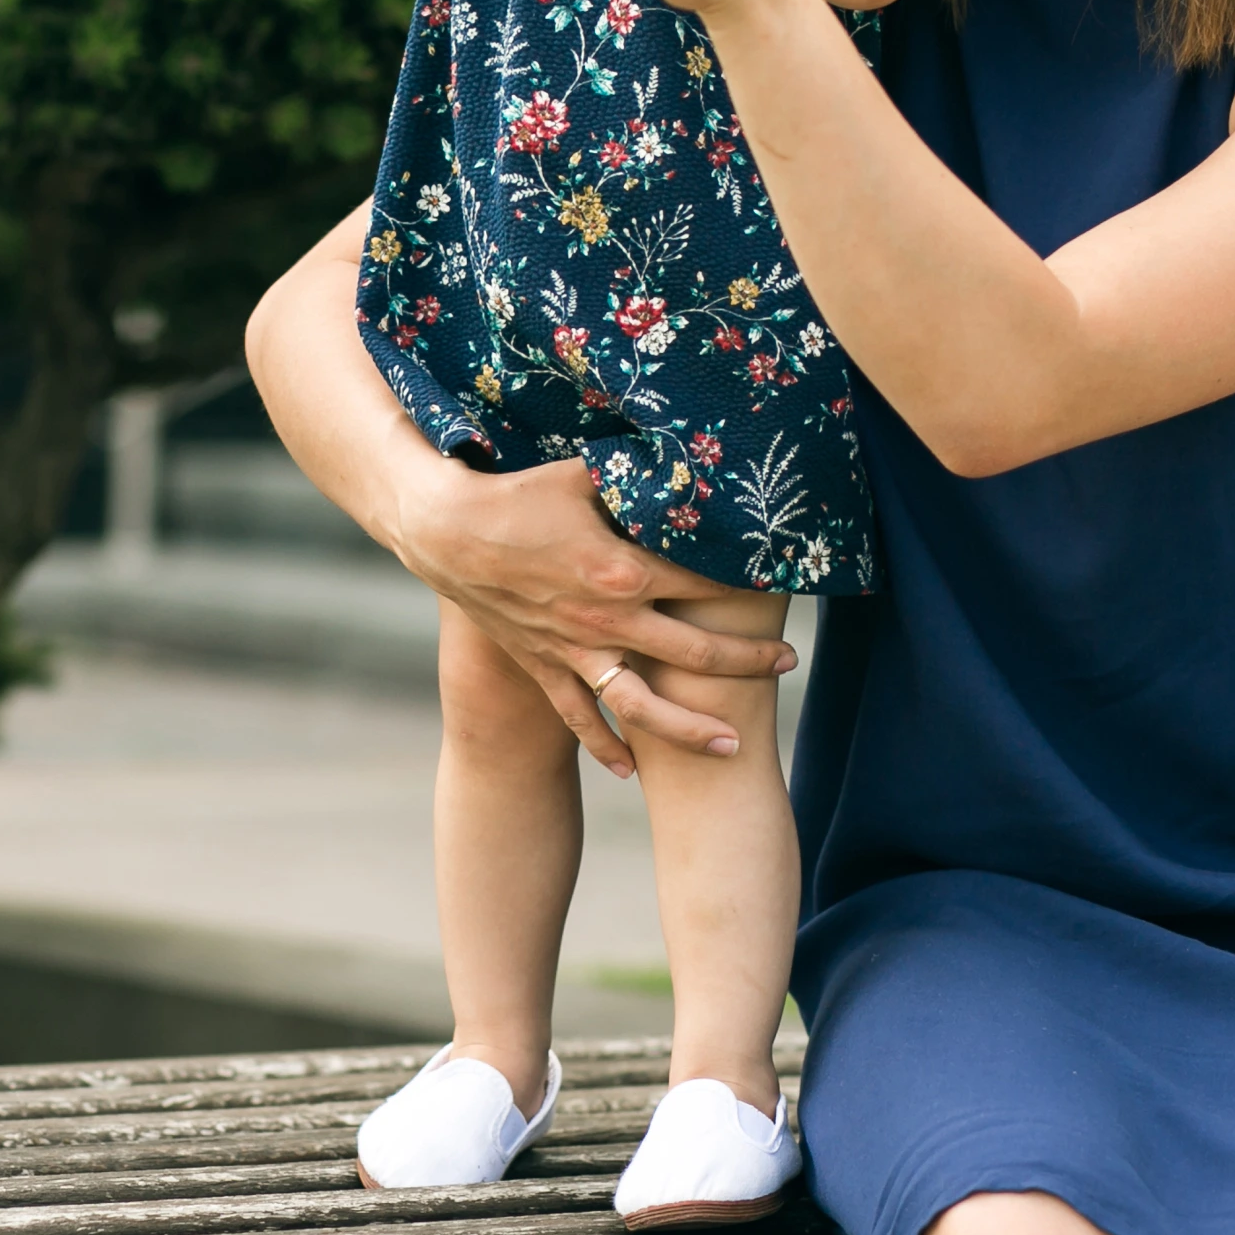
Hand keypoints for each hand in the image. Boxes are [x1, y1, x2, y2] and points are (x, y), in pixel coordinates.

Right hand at [387, 456, 794, 773]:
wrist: (445, 533)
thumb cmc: (517, 495)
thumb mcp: (583, 476)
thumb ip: (635, 478)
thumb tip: (681, 465)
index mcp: (624, 570)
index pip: (704, 583)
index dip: (747, 583)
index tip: (781, 584)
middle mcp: (607, 621)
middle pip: (695, 652)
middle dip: (748, 661)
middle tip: (789, 664)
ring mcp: (575, 652)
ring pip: (645, 707)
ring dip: (691, 729)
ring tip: (732, 745)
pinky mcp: (545, 666)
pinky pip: (580, 717)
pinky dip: (605, 745)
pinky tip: (632, 768)